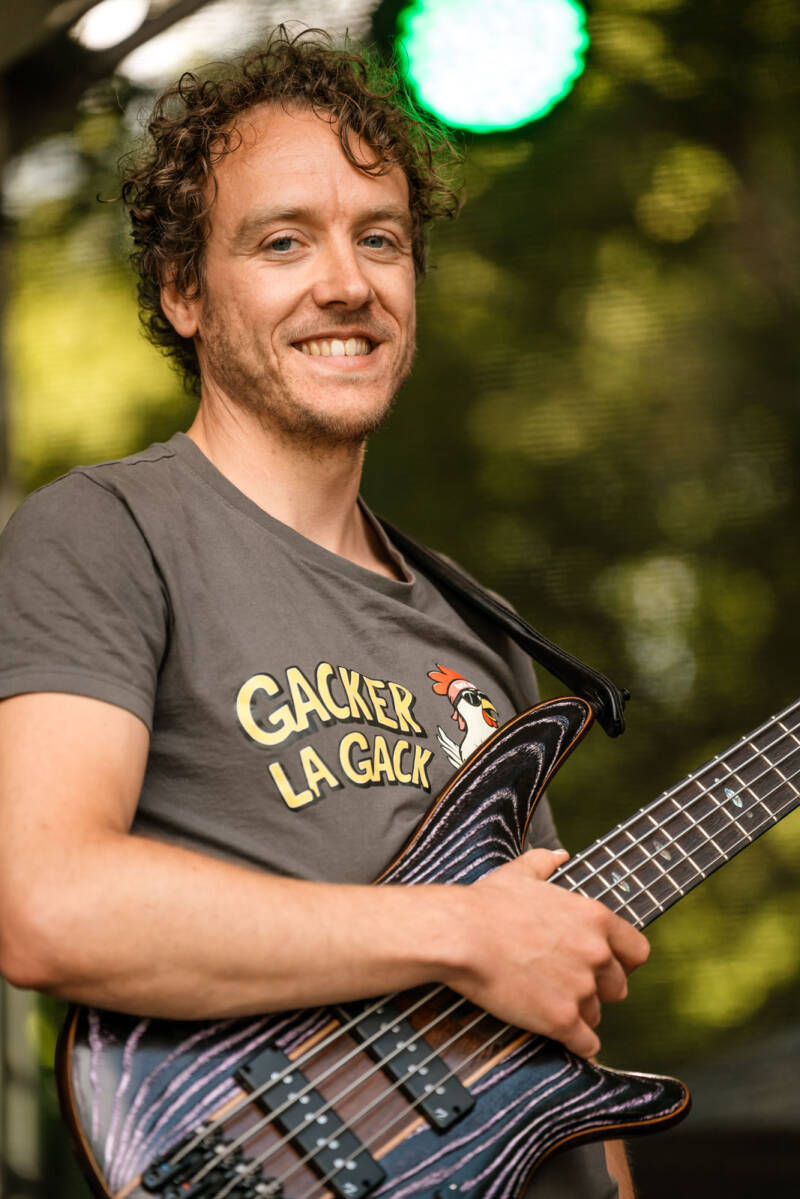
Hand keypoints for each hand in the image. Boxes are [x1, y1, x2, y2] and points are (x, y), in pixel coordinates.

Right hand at [445, 848, 649, 1056]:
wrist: (462, 935)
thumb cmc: (488, 903)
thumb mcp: (521, 873)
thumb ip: (546, 862)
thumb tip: (560, 855)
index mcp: (594, 918)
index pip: (637, 951)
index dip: (623, 962)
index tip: (607, 966)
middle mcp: (597, 954)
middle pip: (617, 987)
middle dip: (597, 989)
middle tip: (570, 985)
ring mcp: (581, 989)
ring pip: (596, 1015)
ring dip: (578, 1014)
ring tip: (551, 1004)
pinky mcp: (561, 1020)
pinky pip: (586, 1044)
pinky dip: (577, 1044)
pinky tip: (565, 1039)